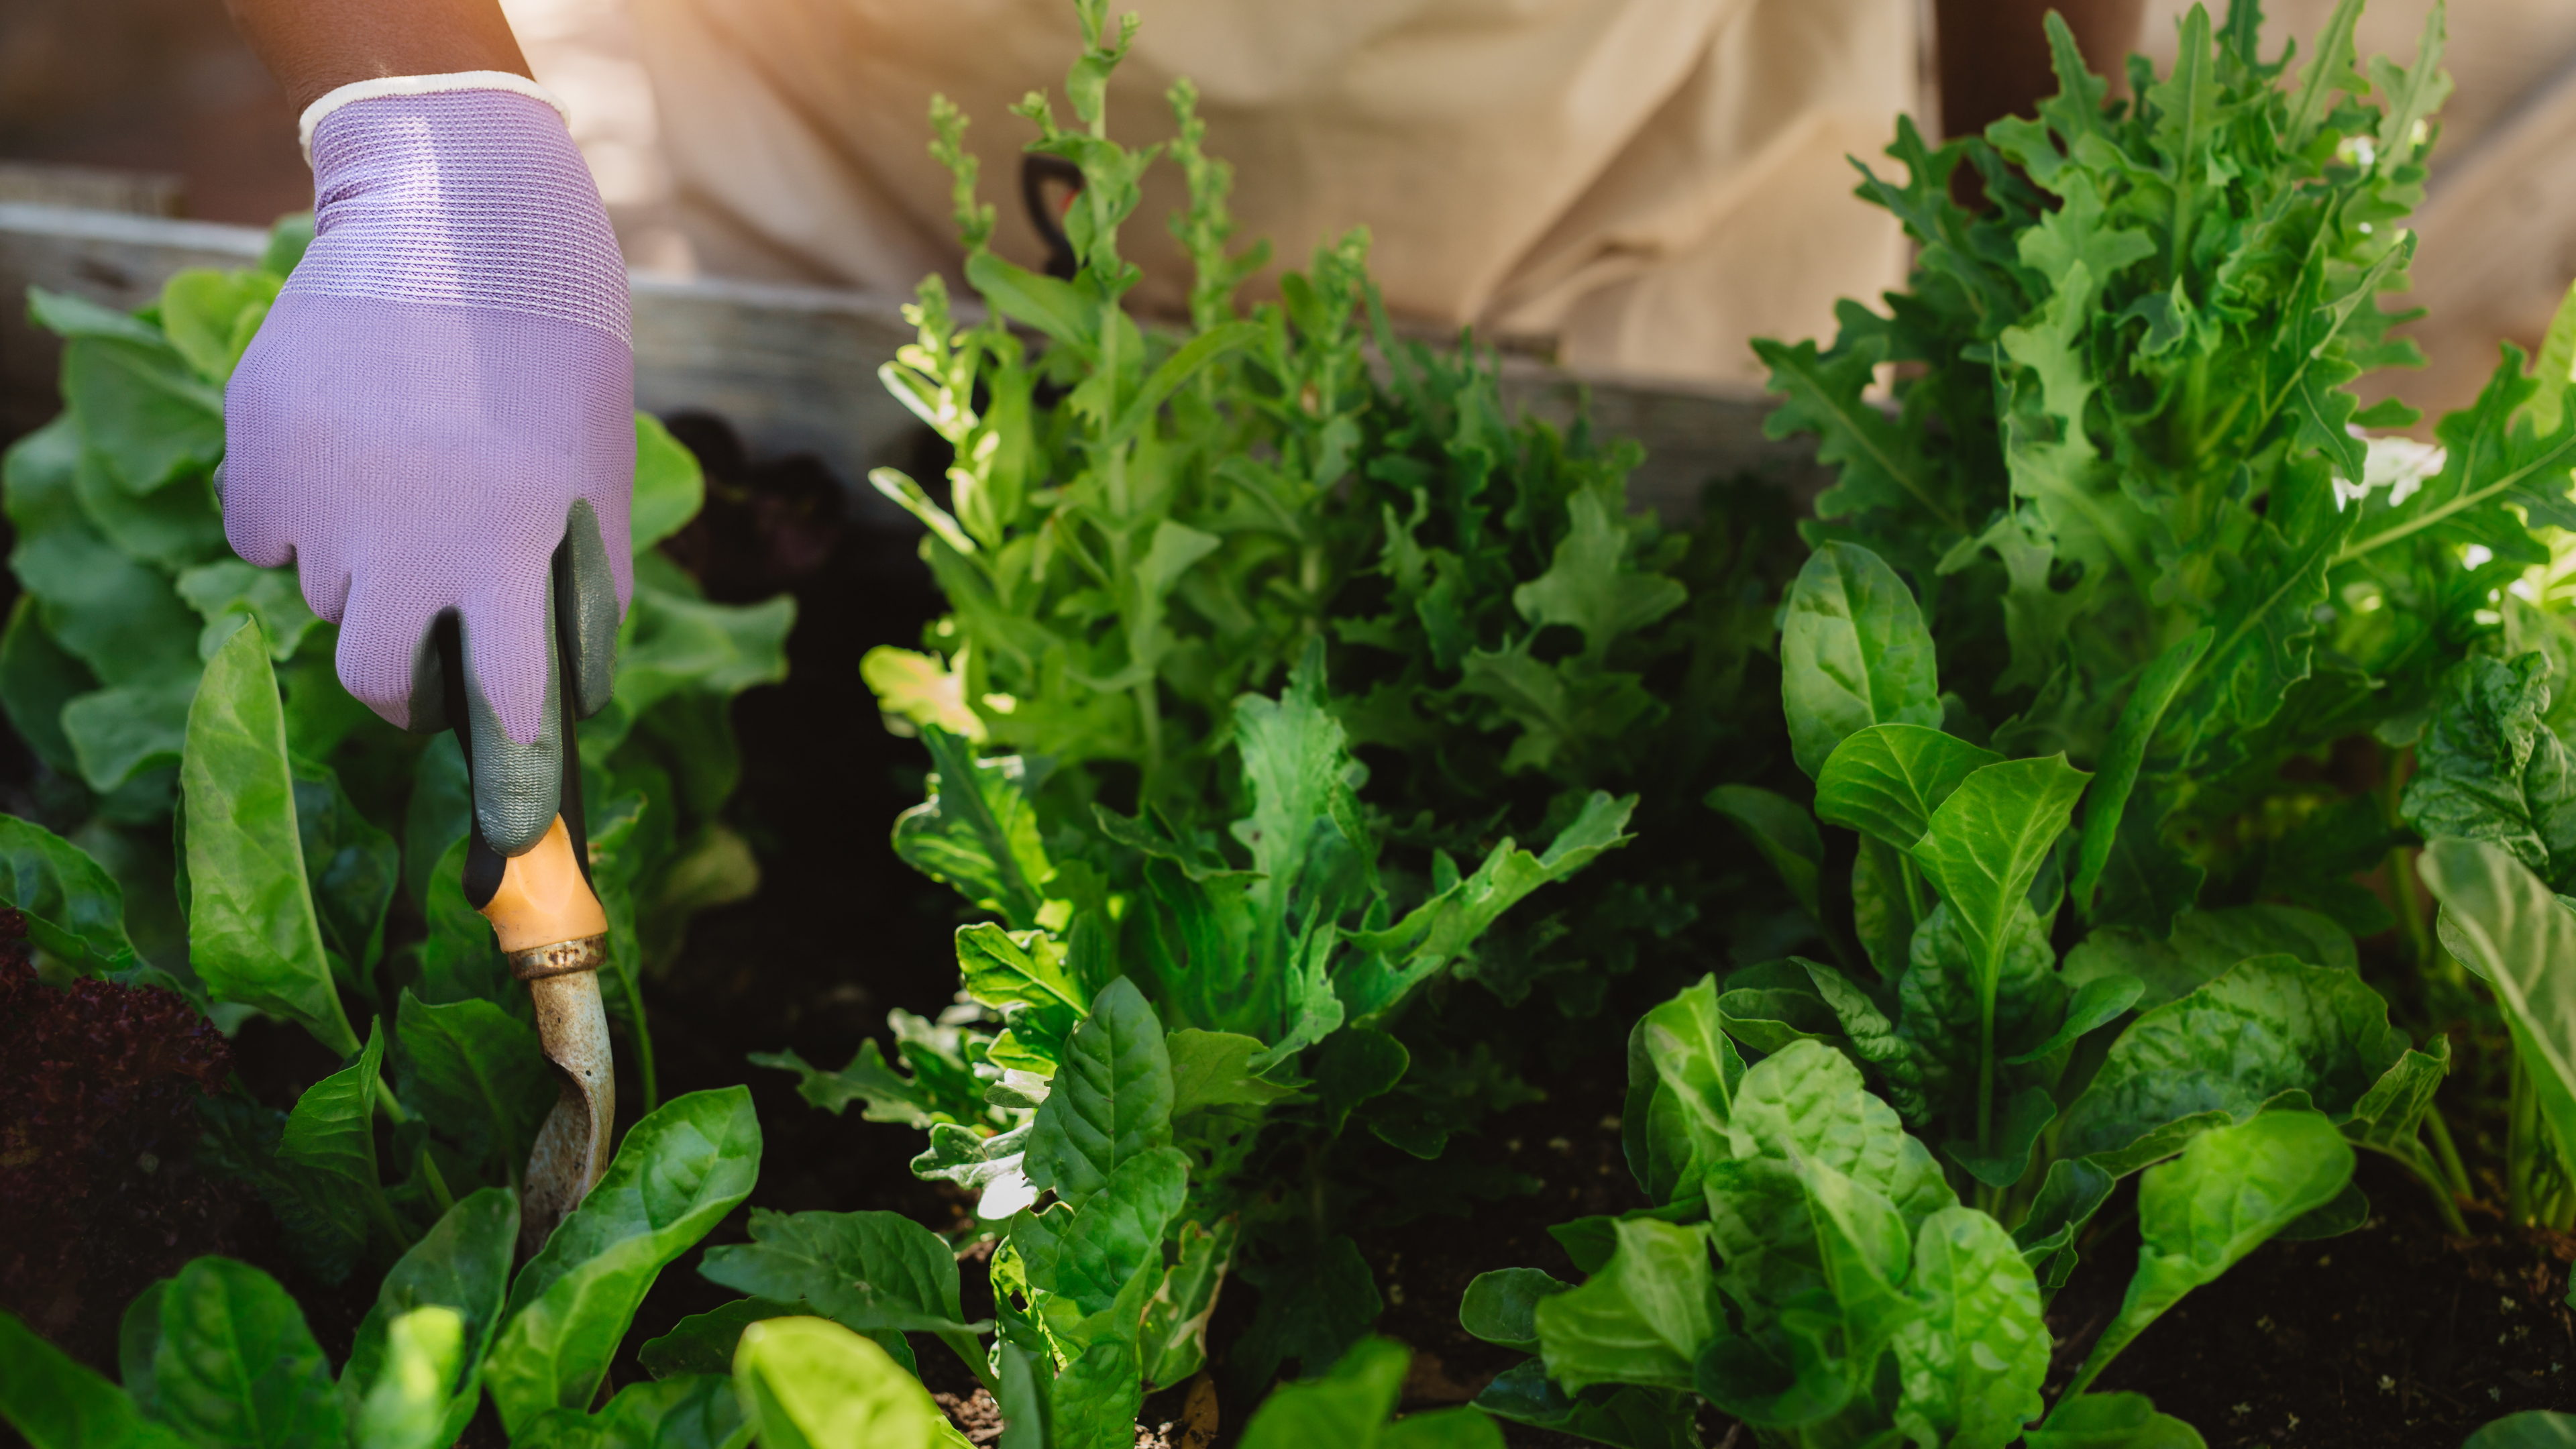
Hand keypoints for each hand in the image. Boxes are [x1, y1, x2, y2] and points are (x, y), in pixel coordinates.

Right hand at [221, 81, 632, 854]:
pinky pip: (265, 535)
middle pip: (377, 682)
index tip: (515, 843)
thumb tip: (570, 699)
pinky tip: (348, 454)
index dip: (511, 780)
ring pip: (325, 598)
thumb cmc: (554, 353)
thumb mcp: (599, 471)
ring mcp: (323, 492)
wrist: (461, 217)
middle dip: (403, 686)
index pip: (509, 699)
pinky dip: (300, 518)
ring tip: (406, 490)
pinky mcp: (257, 448)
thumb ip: (587, 590)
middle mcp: (411, 528)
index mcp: (514, 539)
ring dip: (364, 574)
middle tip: (428, 652)